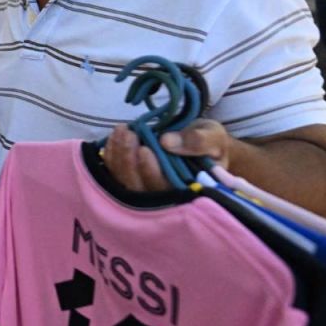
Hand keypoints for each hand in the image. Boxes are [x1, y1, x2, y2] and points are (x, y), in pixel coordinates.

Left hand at [103, 120, 232, 190]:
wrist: (202, 142)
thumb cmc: (211, 143)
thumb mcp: (213, 137)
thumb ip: (197, 141)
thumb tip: (166, 141)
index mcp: (188, 190)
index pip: (165, 189)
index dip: (151, 172)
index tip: (145, 149)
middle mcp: (164, 195)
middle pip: (138, 188)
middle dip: (129, 160)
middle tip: (129, 134)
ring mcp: (145, 187)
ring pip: (123, 181)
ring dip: (118, 155)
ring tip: (122, 130)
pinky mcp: (133, 177)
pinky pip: (115, 172)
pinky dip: (112, 154)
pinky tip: (114, 136)